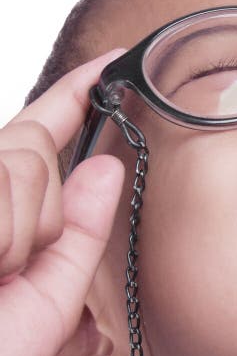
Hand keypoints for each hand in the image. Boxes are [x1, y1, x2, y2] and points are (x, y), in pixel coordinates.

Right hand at [0, 49, 126, 355]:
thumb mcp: (55, 291)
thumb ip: (80, 228)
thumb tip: (106, 167)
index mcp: (5, 210)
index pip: (39, 134)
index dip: (74, 94)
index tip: (107, 64)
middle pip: (32, 147)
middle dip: (43, 207)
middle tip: (14, 265)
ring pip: (20, 163)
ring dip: (22, 230)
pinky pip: (2, 183)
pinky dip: (6, 236)